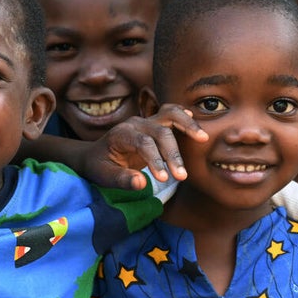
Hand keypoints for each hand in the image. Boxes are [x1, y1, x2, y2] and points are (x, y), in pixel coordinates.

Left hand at [81, 105, 207, 189]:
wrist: (95, 154)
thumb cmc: (99, 167)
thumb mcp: (104, 176)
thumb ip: (122, 180)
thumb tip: (142, 183)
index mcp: (121, 134)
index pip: (143, 143)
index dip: (155, 160)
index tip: (164, 179)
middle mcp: (135, 123)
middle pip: (160, 131)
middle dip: (172, 154)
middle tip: (181, 176)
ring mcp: (146, 121)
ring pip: (169, 114)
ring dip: (187, 125)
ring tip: (202, 138)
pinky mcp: (155, 123)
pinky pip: (172, 115)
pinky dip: (185, 118)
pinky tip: (197, 127)